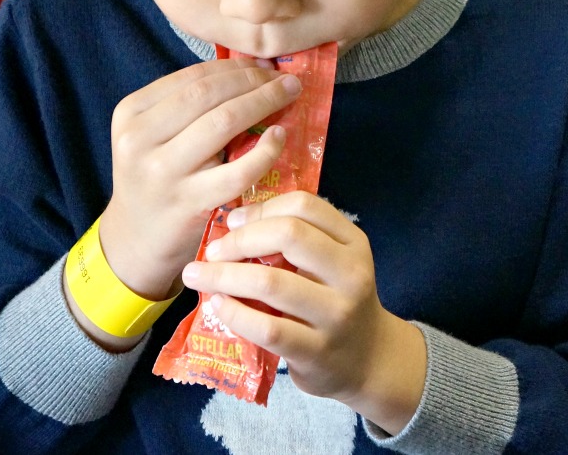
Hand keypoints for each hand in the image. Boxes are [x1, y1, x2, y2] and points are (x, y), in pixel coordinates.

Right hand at [99, 59, 302, 302]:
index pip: (192, 77)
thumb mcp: (154, 136)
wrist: (135, 242)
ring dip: (263, 102)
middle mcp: (139, 139)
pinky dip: (265, 149)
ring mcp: (161, 172)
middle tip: (285, 78)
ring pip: (223, 122)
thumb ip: (189, 107)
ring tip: (289, 96)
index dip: (234, 66)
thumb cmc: (156, 180)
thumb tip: (252, 71)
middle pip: (208, 94)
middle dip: (253, 80)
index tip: (264, 65)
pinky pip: (237, 170)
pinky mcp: (187, 202)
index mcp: (131, 113)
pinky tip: (280, 136)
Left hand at [182, 192, 426, 433]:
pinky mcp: (318, 352)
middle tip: (213, 249)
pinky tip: (217, 306)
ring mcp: (337, 315)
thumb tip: (235, 219)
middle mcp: (351, 274)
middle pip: (288, 235)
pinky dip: (235, 313)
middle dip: (240, 238)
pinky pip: (268, 328)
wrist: (369, 361)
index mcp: (353, 242)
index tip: (233, 219)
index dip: (262, 207)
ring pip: (271, 282)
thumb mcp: (334, 261)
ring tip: (198, 275)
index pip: (305, 206)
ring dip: (225, 276)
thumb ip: (299, 237)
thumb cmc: (336, 300)